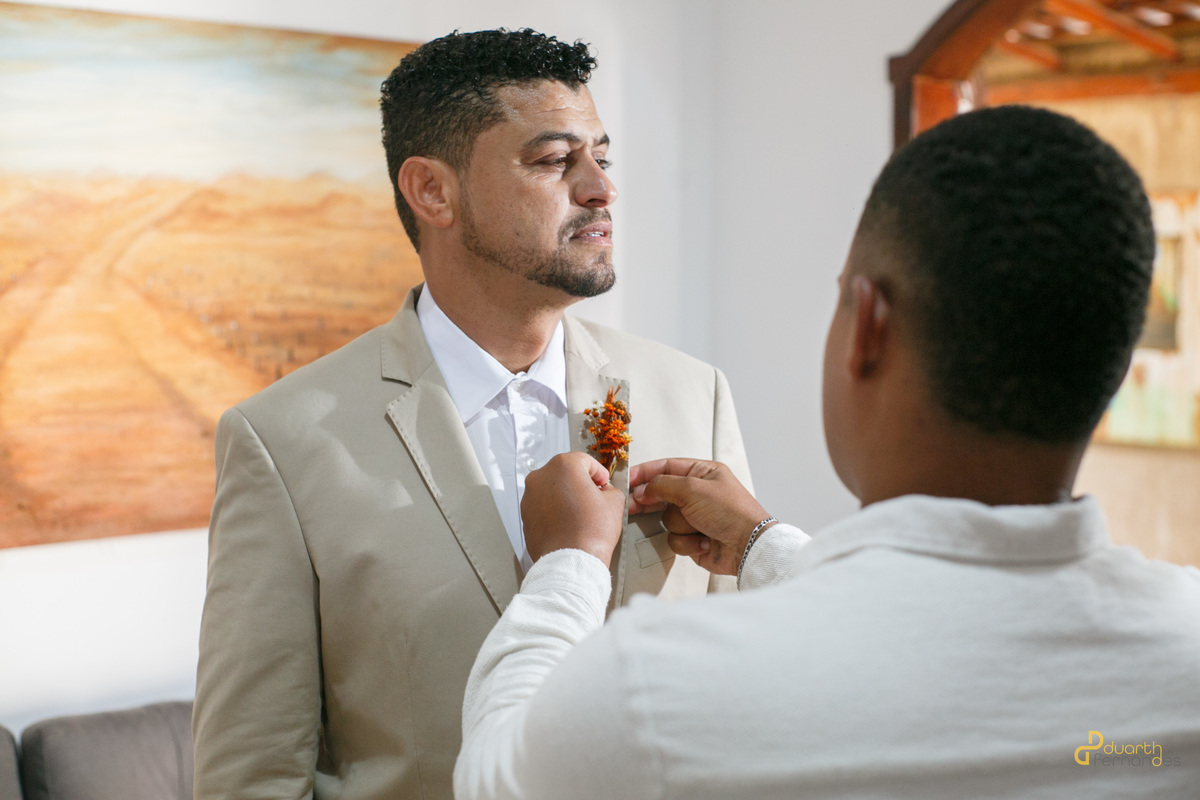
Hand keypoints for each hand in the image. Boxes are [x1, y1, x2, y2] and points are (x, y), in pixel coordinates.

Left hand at [522, 452, 625, 564]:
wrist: (570, 562)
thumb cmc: (590, 532)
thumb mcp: (614, 502)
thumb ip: (610, 489)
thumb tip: (604, 491)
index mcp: (563, 466)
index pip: (585, 461)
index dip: (598, 472)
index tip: (603, 483)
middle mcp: (541, 476)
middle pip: (565, 472)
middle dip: (580, 482)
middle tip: (593, 497)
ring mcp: (529, 496)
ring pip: (552, 489)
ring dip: (565, 495)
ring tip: (580, 513)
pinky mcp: (525, 514)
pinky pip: (543, 505)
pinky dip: (554, 509)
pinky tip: (567, 522)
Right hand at [629, 459, 771, 574]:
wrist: (747, 546)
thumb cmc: (730, 512)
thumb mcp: (692, 489)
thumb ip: (662, 486)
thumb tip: (641, 490)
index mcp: (702, 473)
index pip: (666, 467)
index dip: (644, 473)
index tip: (626, 481)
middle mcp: (698, 493)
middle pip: (662, 494)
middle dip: (652, 502)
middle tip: (632, 507)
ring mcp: (696, 517)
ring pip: (667, 519)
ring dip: (680, 525)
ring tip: (698, 527)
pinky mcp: (694, 538)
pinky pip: (675, 539)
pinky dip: (688, 542)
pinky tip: (704, 542)